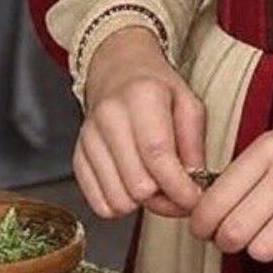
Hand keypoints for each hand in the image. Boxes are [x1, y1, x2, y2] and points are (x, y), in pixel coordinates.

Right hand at [74, 27, 204, 218]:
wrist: (117, 69)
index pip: (158, 156)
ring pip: (117, 200)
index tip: (194, 198)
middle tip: (176, 190)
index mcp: (142, 97)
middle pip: (137, 185)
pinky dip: (120, 204)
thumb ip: (194, 145)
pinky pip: (98, 203)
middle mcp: (110, 117)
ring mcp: (89, 138)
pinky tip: (133, 187)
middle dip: (164, 198)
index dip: (180, 188)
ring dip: (142, 204)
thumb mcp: (189, 104)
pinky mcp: (78, 156)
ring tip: (154, 186)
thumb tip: (193, 183)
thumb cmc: (157, 88)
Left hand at [189, 110, 272, 272]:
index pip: (214, 201)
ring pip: (263, 250)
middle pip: (234, 231)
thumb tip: (205, 212)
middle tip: (231, 240)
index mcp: (268, 150)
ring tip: (268, 239)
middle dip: (225, 243)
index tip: (204, 230)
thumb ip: (242, 175)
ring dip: (259, 251)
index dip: (201, 225)